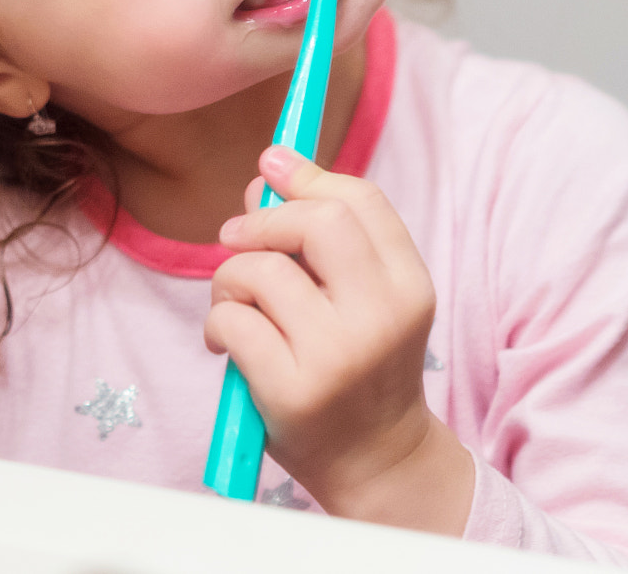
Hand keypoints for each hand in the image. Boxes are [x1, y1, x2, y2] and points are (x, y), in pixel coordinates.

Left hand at [205, 146, 472, 533]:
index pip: (362, 201)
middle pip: (317, 221)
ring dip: (230, 279)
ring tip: (237, 307)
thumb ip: (320, 241)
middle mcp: (382, 317)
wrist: (375, 462)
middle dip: (263, 220)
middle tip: (236, 237)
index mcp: (409, 286)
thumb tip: (264, 179)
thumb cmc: (358, 369)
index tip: (271, 166)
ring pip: (259, 269)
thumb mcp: (363, 301)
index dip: (309, 174)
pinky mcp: (292, 389)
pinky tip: (230, 346)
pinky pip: (230, 320)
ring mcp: (338, 355)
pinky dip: (218, 324)